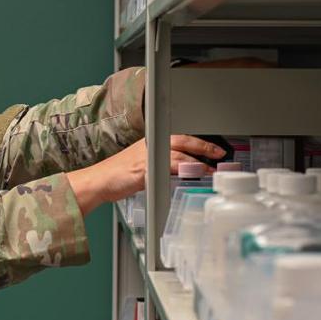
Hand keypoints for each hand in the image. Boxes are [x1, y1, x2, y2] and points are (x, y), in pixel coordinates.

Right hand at [66, 135, 225, 215]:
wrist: (99, 181)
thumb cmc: (118, 174)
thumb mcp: (142, 165)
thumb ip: (161, 165)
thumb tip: (182, 171)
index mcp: (151, 142)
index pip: (180, 138)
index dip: (199, 143)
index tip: (215, 149)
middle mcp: (150, 146)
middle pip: (183, 142)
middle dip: (203, 147)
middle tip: (220, 154)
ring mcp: (147, 158)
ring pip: (178, 154)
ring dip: (197, 162)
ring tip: (211, 170)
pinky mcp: (144, 171)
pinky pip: (166, 169)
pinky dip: (180, 172)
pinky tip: (191, 176)